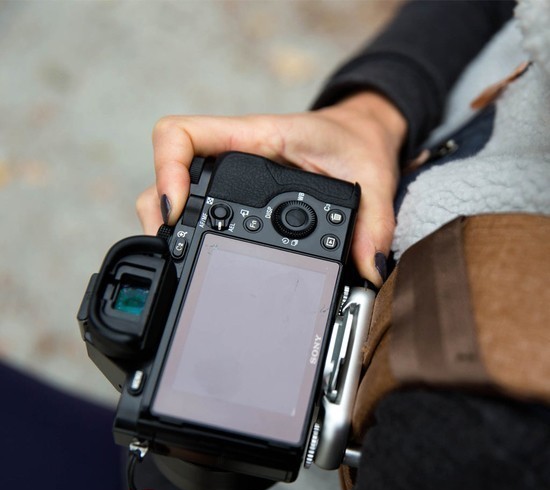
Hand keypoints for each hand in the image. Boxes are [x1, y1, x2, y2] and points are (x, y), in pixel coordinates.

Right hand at [137, 91, 406, 285]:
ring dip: (168, 225)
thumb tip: (368, 269)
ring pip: (174, 195)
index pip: (184, 136)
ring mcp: (229, 178)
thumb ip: (374, 223)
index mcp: (256, 140)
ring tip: (181, 259)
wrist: (357, 140)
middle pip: (167, 174)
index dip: (166, 169)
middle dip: (161, 214)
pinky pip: (196, 208)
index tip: (177, 210)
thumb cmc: (354, 147)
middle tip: (175, 252)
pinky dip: (187, 230)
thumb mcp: (372, 179)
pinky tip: (199, 252)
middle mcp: (233, 157)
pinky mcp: (234, 196)